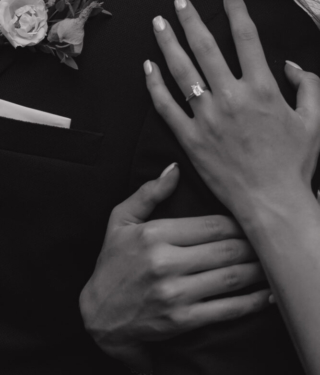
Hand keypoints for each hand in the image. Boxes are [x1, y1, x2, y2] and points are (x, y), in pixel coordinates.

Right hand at [79, 163, 270, 371]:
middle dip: (253, 245)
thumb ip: (149, 193)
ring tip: (272, 263)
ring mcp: (175, 294)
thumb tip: (175, 168)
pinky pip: (226, 309)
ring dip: (258, 270)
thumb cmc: (112, 263)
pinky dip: (252, 302)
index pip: (212, 225)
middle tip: (267, 241)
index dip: (238, 224)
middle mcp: (166, 263)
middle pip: (227, 249)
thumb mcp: (120, 220)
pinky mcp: (182, 321)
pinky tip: (265, 294)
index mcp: (155, 235)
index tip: (250, 223)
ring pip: (231, 277)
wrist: (98, 315)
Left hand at [145, 0, 319, 221]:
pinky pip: (166, 107)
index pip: (246, 38)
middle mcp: (231, 97)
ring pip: (181, 71)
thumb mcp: (314, 121)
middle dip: (190, 19)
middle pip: (206, 47)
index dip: (236, 11)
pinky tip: (147, 67)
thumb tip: (291, 65)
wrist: (271, 203)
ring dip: (168, 43)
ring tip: (158, 23)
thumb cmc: (295, 165)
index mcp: (262, 89)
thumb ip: (309, 85)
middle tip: (179, 1)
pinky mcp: (190, 138)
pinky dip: (154, 85)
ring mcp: (207, 117)